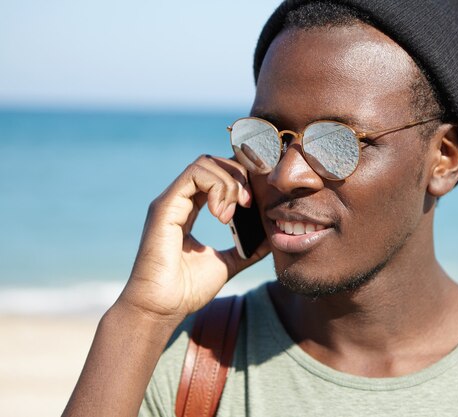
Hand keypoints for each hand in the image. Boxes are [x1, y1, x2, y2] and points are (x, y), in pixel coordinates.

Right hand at [118, 155, 269, 320]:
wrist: (162, 308)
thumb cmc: (188, 290)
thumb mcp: (228, 263)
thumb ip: (248, 248)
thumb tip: (272, 238)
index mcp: (191, 209)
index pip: (216, 175)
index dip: (240, 179)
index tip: (255, 202)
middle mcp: (179, 200)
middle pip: (212, 162)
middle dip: (238, 176)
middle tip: (249, 203)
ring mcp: (170, 201)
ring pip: (204, 164)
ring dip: (229, 183)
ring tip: (234, 212)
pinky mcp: (165, 206)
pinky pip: (194, 175)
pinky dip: (216, 187)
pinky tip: (222, 215)